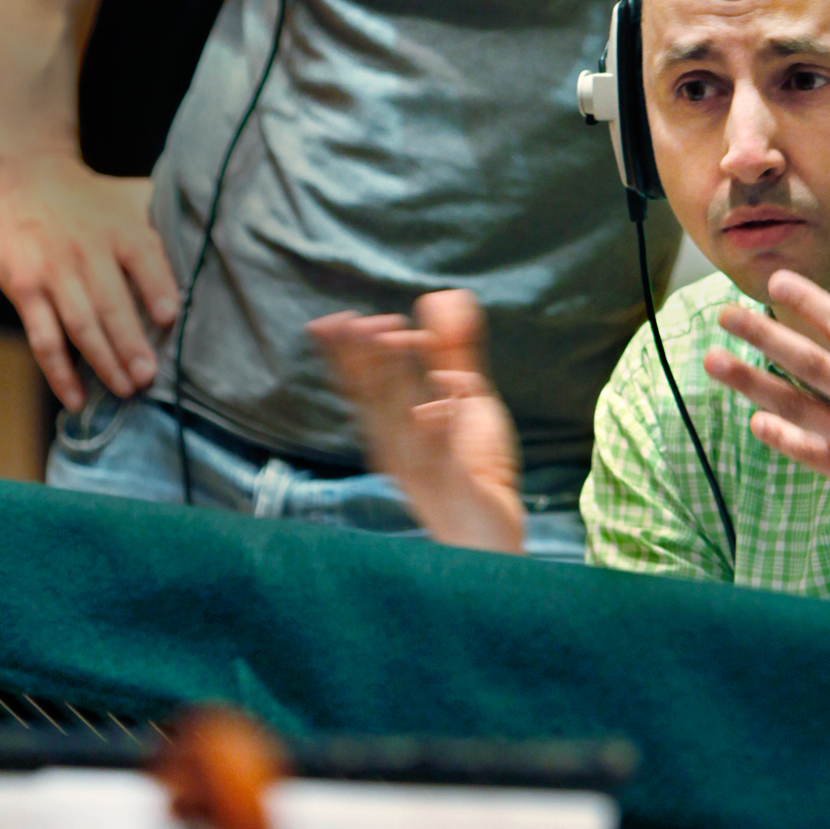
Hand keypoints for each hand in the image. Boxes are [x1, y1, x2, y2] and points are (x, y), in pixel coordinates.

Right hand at [0, 153, 177, 410]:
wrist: (23, 178)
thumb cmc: (93, 200)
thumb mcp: (132, 197)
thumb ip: (166, 220)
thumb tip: (218, 241)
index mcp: (120, 229)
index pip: (142, 257)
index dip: (156, 287)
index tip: (171, 317)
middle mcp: (85, 250)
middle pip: (110, 302)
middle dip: (130, 342)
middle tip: (150, 377)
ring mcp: (52, 272)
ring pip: (79, 324)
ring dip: (102, 361)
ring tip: (125, 389)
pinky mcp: (25, 289)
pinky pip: (43, 337)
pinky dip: (59, 371)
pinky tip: (76, 398)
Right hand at [309, 291, 524, 553]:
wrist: (488, 532)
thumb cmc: (472, 467)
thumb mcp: (466, 398)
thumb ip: (455, 351)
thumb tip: (444, 296)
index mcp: (391, 425)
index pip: (360, 383)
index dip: (346, 352)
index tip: (341, 320)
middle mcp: (395, 446)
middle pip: (372, 396)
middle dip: (362, 356)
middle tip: (355, 319)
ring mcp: (419, 467)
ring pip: (401, 418)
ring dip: (396, 377)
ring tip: (396, 337)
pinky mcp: (448, 485)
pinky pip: (441, 453)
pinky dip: (440, 423)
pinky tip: (445, 394)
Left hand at [705, 266, 829, 601]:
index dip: (810, 302)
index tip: (777, 282)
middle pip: (808, 363)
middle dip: (762, 335)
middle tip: (725, 315)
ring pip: (795, 406)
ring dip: (751, 383)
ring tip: (714, 362)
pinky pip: (808, 452)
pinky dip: (779, 437)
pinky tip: (754, 420)